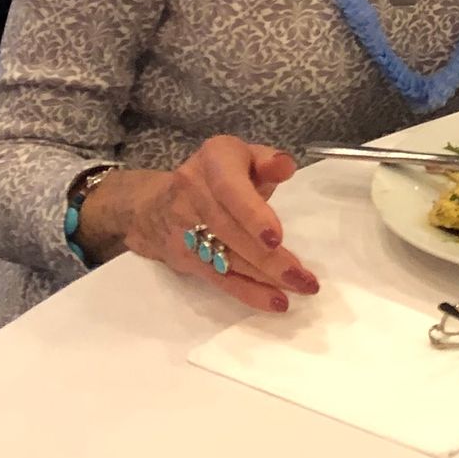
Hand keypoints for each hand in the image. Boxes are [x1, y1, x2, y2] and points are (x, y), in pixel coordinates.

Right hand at [77, 136, 318, 313]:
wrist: (155, 204)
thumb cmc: (219, 175)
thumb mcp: (244, 157)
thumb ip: (269, 161)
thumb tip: (284, 167)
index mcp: (213, 161)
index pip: (229, 189)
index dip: (252, 215)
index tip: (276, 238)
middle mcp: (193, 192)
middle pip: (230, 232)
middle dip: (269, 258)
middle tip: (303, 276)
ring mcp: (184, 229)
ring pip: (226, 258)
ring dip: (265, 278)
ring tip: (300, 288)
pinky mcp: (184, 258)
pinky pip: (218, 278)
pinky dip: (248, 292)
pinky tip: (275, 301)